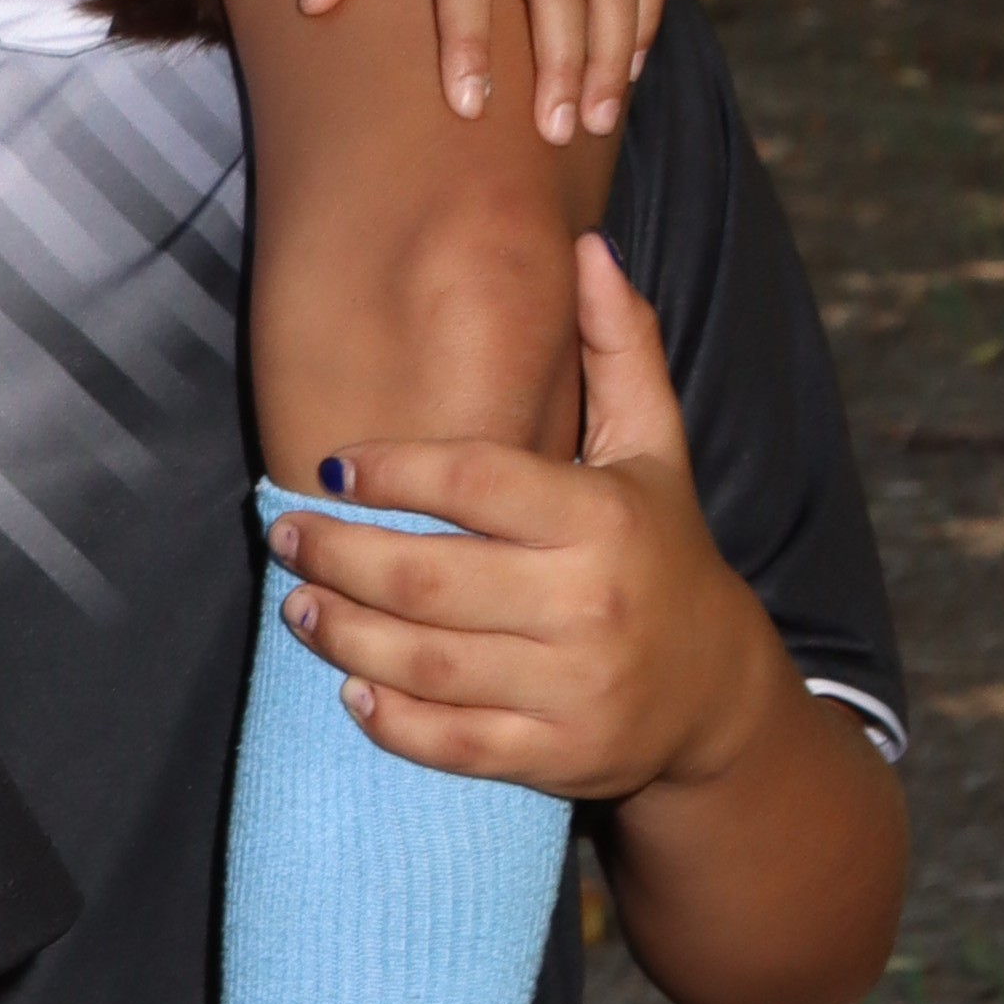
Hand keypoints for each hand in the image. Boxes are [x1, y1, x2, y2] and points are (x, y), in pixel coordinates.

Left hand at [277, 239, 786, 806]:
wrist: (717, 692)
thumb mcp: (653, 447)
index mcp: (601, 519)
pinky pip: (454, 742)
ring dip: (344, 634)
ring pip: (427, 662)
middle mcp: (589, 604)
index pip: (473, 482)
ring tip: (299, 604)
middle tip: (286, 535)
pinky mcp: (559, 756)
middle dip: (339, 557)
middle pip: (428, 580)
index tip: (331, 464)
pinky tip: (350, 686)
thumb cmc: (661, 547)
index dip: (392, 471)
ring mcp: (575, 688)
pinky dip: (392, 720)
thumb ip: (620, 347)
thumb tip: (589, 246)